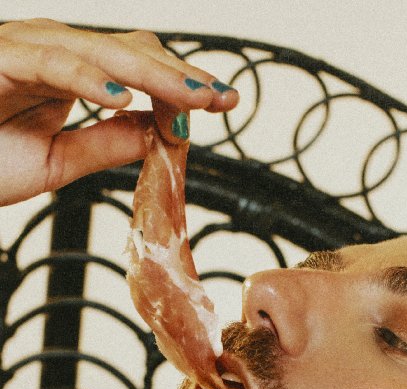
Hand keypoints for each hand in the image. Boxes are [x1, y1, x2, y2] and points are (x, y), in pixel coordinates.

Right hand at [0, 18, 238, 204]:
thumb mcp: (59, 162)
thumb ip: (106, 144)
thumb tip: (157, 134)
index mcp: (67, 73)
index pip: (135, 66)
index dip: (180, 83)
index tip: (221, 106)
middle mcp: (50, 51)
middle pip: (128, 50)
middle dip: (181, 75)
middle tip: (224, 99)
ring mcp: (24, 49)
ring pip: (99, 51)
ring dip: (151, 74)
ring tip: (193, 99)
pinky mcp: (1, 60)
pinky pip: (52, 62)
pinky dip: (89, 77)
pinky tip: (126, 97)